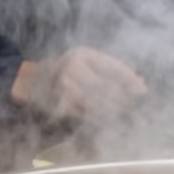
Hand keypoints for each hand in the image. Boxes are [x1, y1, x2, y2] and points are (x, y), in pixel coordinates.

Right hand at [12, 47, 147, 119]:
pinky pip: (84, 114)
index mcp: (82, 54)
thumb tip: (140, 82)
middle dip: (124, 98)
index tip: (143, 90)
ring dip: (113, 110)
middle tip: (136, 106)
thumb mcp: (86, 62)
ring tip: (124, 113)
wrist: (30, 80)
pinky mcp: (59, 104)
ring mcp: (64, 87)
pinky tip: (107, 119)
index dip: (130, 79)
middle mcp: (72, 68)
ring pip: (96, 103)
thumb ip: (111, 69)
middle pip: (106, 87)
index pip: (112, 67)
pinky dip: (98, 117)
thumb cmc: (66, 70)